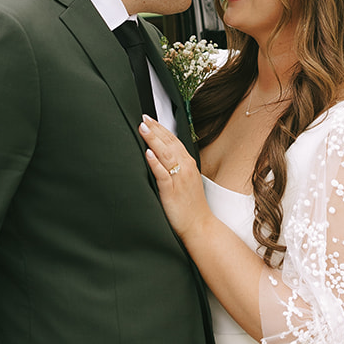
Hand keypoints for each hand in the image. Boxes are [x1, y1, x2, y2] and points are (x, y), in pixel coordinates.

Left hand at [140, 115, 210, 244]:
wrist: (200, 225)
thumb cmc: (191, 205)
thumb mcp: (186, 180)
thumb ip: (175, 167)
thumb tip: (160, 155)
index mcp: (188, 164)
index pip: (173, 141)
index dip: (161, 129)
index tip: (150, 119)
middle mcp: (185, 168)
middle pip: (169, 143)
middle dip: (156, 129)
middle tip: (143, 118)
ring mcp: (179, 179)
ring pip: (166, 155)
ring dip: (154, 140)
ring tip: (143, 129)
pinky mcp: (172, 191)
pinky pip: (163, 174)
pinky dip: (155, 163)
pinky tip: (148, 154)